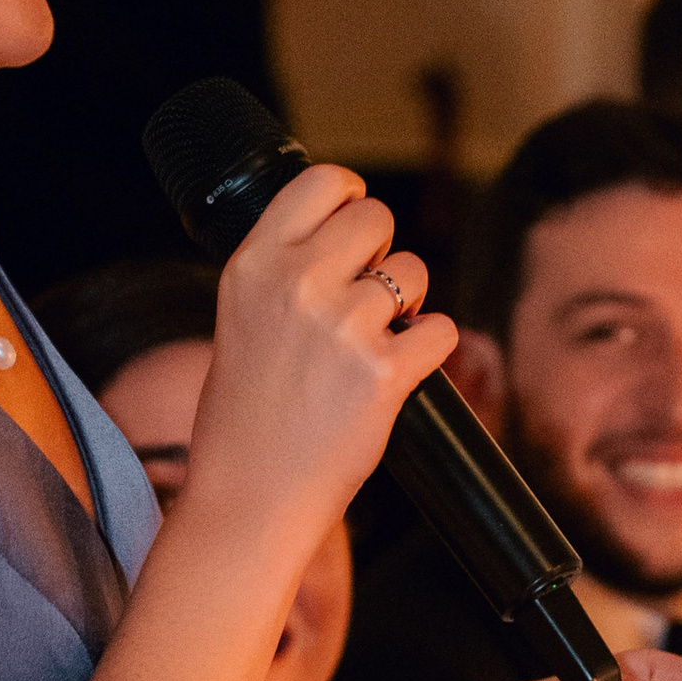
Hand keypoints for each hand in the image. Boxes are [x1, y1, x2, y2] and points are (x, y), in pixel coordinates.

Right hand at [181, 164, 455, 552]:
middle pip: (377, 218)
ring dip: (409, 306)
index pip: (321, 182)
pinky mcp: (384, 372)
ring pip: (414, 272)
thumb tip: (343, 242)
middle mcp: (296, 284)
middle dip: (384, 254)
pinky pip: (442, 329)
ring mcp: (342, 326)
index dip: (351, 196)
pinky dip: (432, 350)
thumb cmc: (243, 421)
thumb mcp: (239, 321)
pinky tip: (401, 372)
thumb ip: (283, 275)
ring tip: (376, 345)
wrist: (247, 499)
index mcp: (253, 264)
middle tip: (369, 300)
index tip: (357, 226)